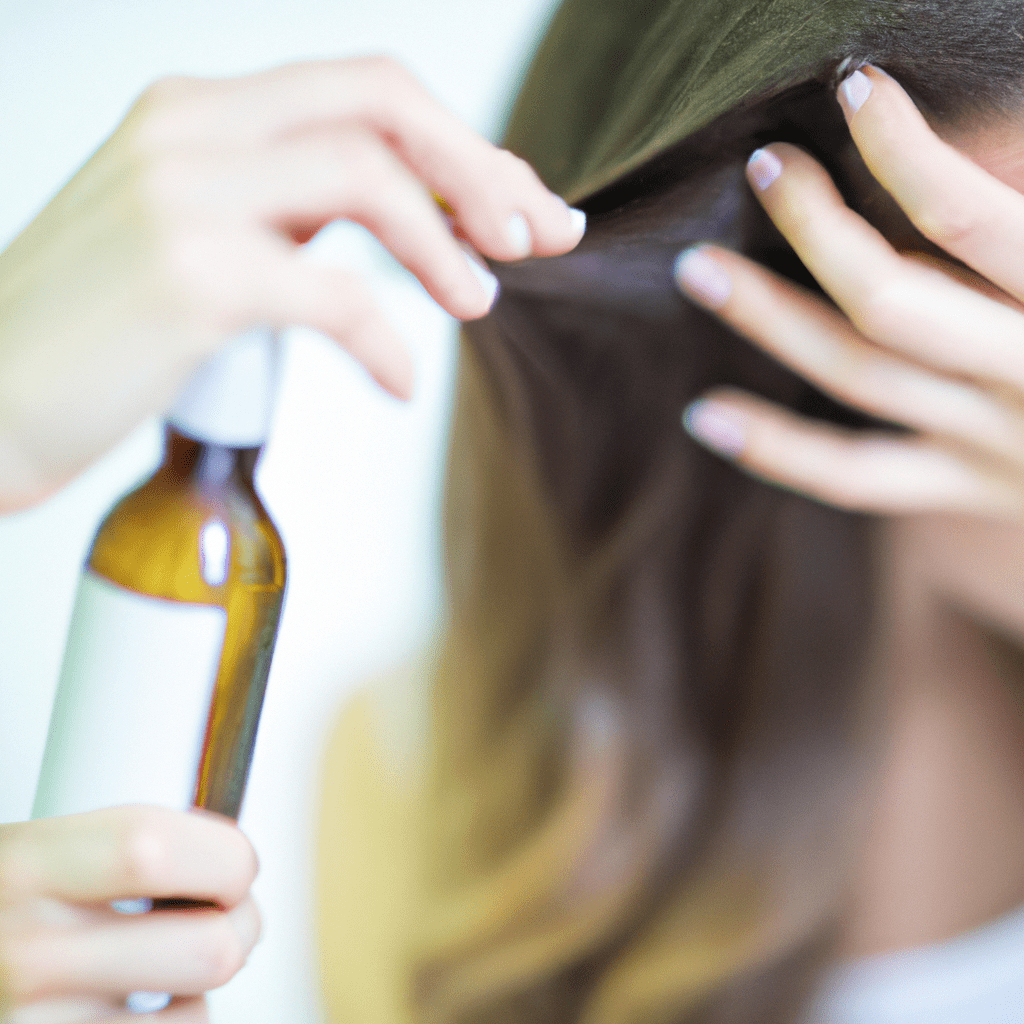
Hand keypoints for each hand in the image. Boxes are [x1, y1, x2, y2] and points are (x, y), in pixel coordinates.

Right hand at [0, 55, 585, 511]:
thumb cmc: (103, 333)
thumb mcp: (202, 239)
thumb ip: (291, 213)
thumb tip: (417, 228)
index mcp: (202, 113)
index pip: (367, 92)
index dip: (462, 146)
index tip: (521, 206)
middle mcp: (192, 129)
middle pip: (382, 99)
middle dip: (480, 168)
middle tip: (537, 236)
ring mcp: (184, 194)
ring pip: (365, 174)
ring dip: (446, 242)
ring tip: (480, 304)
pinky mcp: (188, 275)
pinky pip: (331, 292)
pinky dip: (386, 341)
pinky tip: (400, 383)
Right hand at [0, 806, 258, 1021]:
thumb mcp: (33, 855)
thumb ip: (119, 852)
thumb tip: (232, 860)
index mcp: (25, 866)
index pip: (157, 849)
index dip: (225, 857)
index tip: (231, 864)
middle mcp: (24, 954)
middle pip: (209, 948)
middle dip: (240, 929)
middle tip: (226, 917)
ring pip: (196, 1016)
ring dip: (195, 995)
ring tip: (160, 975)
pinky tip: (133, 1015)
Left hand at [675, 65, 1023, 519]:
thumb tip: (971, 151)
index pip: (972, 221)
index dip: (905, 151)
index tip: (854, 88)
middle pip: (894, 302)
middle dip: (818, 230)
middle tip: (762, 165)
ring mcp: (993, 443)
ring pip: (860, 379)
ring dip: (771, 322)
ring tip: (697, 270)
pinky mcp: (965, 488)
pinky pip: (858, 478)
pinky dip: (779, 452)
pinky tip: (703, 417)